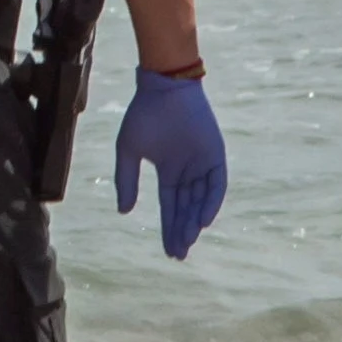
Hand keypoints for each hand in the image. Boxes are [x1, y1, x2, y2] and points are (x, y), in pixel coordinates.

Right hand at [109, 68, 224, 259]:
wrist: (163, 87)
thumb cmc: (143, 114)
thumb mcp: (128, 150)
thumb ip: (127, 180)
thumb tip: (124, 212)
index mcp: (169, 171)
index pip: (170, 206)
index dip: (169, 228)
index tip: (169, 251)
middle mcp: (188, 171)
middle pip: (186, 208)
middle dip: (182, 231)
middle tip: (179, 254)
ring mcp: (203, 163)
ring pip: (201, 200)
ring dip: (195, 220)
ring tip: (187, 240)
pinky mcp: (216, 154)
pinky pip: (216, 184)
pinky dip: (211, 202)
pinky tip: (202, 219)